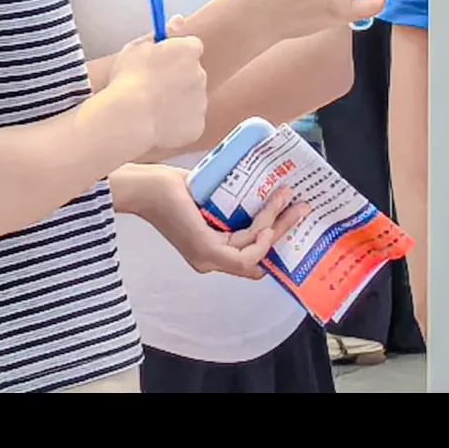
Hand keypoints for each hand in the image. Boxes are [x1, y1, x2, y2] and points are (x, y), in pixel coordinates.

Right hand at [102, 25, 207, 152]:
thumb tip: (179, 20)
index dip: (176, 55)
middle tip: (153, 87)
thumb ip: (162, 35)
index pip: (191, 47)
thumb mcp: (136, 48)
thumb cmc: (129, 79)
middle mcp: (201, 74)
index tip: (162, 62)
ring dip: (178, 102)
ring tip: (151, 108)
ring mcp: (201, 102)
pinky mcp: (198, 126)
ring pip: (192, 99)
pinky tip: (158, 124)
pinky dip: (177, 124)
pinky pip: (189, 123)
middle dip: (178, 79)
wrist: (131, 117)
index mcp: (188, 51)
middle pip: (193, 74)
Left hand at [120, 164, 309, 278]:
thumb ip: (233, 206)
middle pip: (259, 254)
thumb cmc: (172, 189)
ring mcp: (208, 259)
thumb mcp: (210, 200)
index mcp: (211, 252)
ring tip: (288, 197)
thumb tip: (263, 191)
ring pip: (256, 249)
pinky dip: (261, 235)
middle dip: (285, 230)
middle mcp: (210, 262)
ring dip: (276, 224)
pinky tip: (269, 219)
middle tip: (302, 207)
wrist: (145, 187)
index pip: (251, 259)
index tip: (293, 221)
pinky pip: (245, 250)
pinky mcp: (207, 249)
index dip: (274, 245)